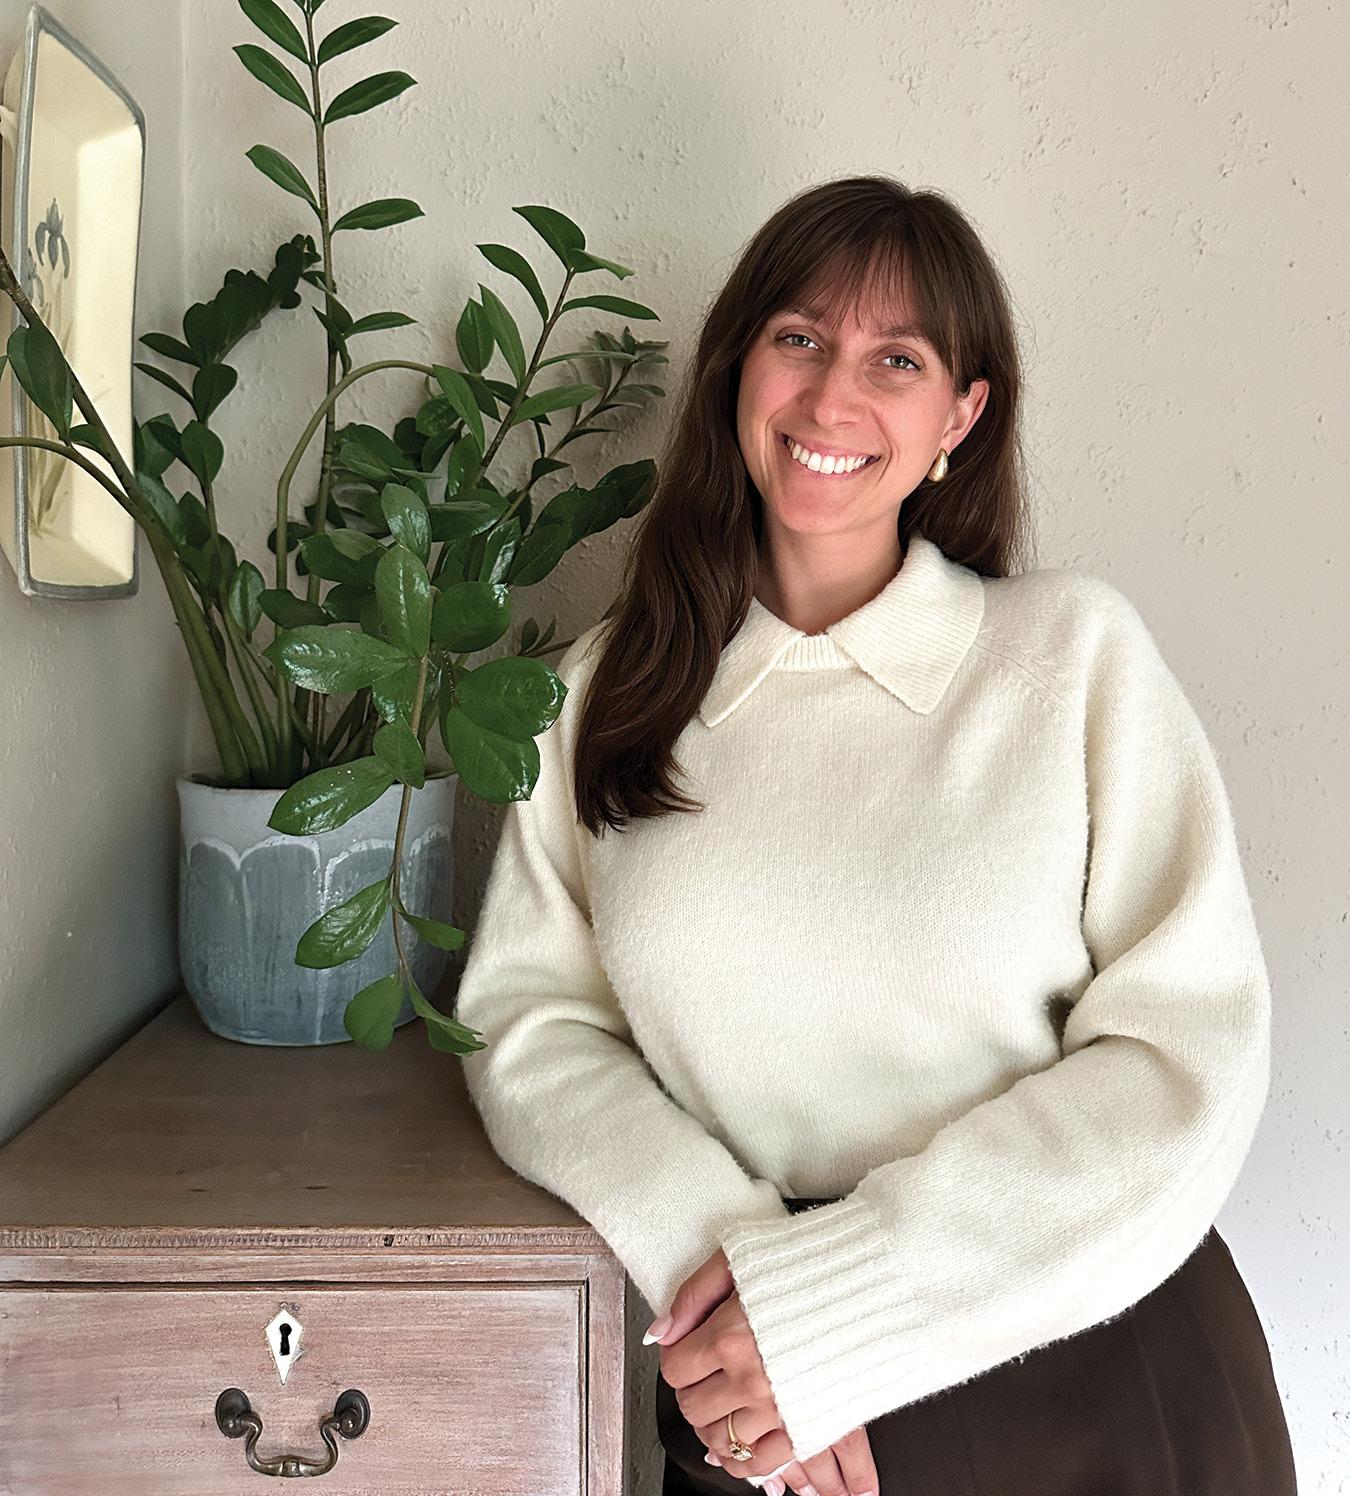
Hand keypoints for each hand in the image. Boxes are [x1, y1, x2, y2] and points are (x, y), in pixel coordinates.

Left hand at [650, 1247, 880, 1495]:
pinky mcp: (804, 1428)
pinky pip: (759, 1463)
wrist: (872, 1285)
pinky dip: (742, 1460)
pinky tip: (741, 1444)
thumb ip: (693, 1293)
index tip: (686, 1351)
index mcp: (731, 1336)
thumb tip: (661, 1329)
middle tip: (704, 1375)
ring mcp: (778, 1409)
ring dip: (714, 1425)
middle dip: (693, 1391)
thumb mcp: (739, 1257)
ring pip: (721, 1440)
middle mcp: (751, 1379)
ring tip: (724, 1404)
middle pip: (694, 1407)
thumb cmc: (811, 1264)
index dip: (677, 1358)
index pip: (675, 1369)